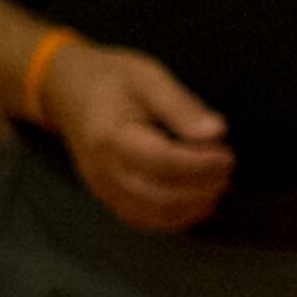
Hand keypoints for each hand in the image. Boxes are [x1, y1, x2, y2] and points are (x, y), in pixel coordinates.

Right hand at [37, 42, 232, 232]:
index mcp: (112, 137)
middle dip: (201, 188)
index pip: (162, 163)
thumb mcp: (149, 77)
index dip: (200, 165)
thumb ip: (182, 106)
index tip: (227, 156)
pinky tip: (200, 199)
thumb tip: (217, 132)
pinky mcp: (108, 196)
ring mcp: (103, 188)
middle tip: (227, 169)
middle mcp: (104, 170)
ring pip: (153, 215)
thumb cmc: (112, 80)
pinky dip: (176, 216)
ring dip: (193, 206)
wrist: (69, 91)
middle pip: (159, 197)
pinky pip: (143, 219)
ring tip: (218, 182)